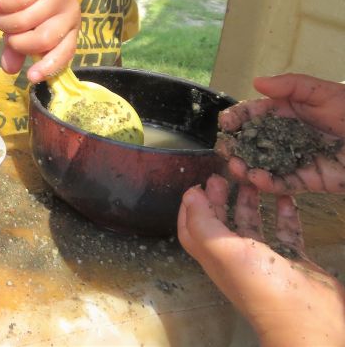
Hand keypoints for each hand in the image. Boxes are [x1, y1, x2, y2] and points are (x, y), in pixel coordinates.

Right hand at [0, 0, 79, 82]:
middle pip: (44, 38)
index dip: (48, 66)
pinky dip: (4, 5)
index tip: (30, 77)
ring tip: (0, 16)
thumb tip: (9, 70)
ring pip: (28, 20)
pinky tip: (0, 3)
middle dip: (18, 41)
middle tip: (7, 34)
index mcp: (69, 29)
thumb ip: (16, 49)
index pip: (65, 53)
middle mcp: (70, 12)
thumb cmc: (27, 1)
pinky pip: (20, 0)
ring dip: (6, 22)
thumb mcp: (22, 29)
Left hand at [178, 174, 344, 346]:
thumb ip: (202, 220)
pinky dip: (284, 213)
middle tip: (222, 175)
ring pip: (254, 224)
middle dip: (219, 198)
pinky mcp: (293, 260)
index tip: (195, 185)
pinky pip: (287, 231)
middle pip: (223, 222)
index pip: (193, 229)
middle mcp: (237, 258)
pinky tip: (284, 196)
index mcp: (214, 257)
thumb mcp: (221, 248)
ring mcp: (266, 259)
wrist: (304, 317)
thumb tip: (189, 195)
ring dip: (250, 202)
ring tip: (252, 180)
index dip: (190, 208)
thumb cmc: (257, 284)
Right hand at [216, 73, 344, 193]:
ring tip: (237, 168)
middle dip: (236, 146)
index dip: (238, 118)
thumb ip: (291, 86)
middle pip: (254, 142)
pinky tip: (258, 179)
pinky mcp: (309, 180)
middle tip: (226, 151)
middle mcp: (286, 136)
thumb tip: (256, 82)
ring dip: (247, 167)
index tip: (226, 123)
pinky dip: (269, 183)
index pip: (254, 114)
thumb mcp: (324, 92)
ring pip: (264, 165)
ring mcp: (296, 158)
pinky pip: (285, 183)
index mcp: (287, 112)